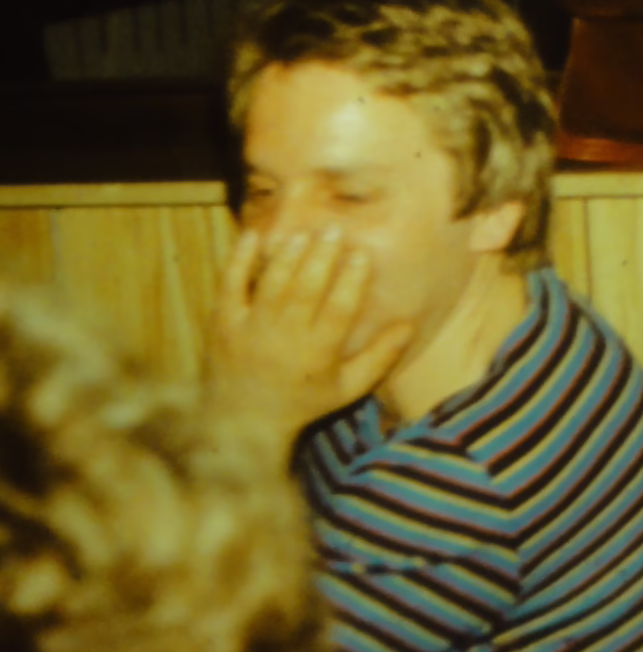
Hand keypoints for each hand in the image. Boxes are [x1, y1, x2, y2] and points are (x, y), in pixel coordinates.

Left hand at [204, 227, 411, 453]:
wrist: (242, 422)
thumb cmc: (302, 402)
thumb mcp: (347, 388)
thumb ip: (380, 357)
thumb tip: (409, 325)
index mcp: (318, 353)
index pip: (339, 310)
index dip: (352, 281)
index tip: (362, 255)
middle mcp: (285, 338)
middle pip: (305, 290)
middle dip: (321, 258)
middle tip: (334, 230)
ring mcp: (251, 329)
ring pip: (272, 285)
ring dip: (289, 256)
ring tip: (305, 233)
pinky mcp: (224, 324)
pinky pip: (230, 288)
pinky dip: (238, 261)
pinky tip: (253, 235)